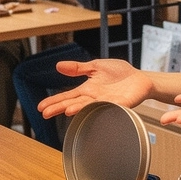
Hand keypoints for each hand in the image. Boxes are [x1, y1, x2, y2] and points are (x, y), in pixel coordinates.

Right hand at [40, 58, 155, 118]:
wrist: (139, 78)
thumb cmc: (119, 73)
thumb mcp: (95, 66)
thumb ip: (78, 68)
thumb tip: (58, 65)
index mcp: (88, 89)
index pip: (67, 96)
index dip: (54, 101)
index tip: (41, 107)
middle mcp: (95, 98)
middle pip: (74, 103)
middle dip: (59, 108)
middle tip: (45, 113)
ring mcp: (107, 102)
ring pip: (89, 106)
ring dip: (78, 108)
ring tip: (66, 110)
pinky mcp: (121, 103)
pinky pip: (111, 105)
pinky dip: (102, 107)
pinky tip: (93, 107)